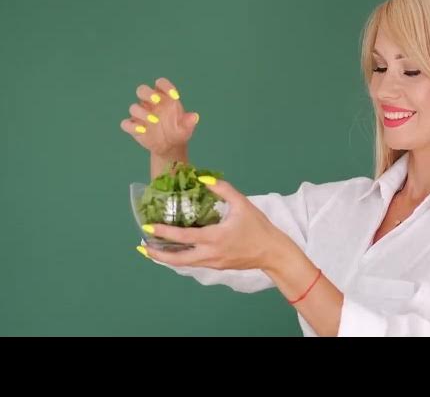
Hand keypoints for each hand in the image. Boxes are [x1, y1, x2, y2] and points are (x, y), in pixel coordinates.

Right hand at [120, 77, 198, 156]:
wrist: (171, 147)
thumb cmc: (178, 132)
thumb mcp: (186, 128)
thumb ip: (189, 122)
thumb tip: (194, 117)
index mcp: (163, 98)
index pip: (161, 84)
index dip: (166, 86)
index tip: (175, 96)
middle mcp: (150, 103)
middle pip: (142, 90)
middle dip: (148, 93)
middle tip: (156, 99)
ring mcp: (140, 114)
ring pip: (134, 107)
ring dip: (142, 112)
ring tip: (155, 120)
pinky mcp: (134, 126)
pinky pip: (126, 124)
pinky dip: (131, 126)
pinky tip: (142, 130)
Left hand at [141, 177, 293, 270]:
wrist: (273, 252)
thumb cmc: (258, 227)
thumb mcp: (243, 204)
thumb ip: (223, 189)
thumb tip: (203, 178)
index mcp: (215, 237)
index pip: (184, 237)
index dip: (165, 232)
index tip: (148, 226)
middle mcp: (210, 254)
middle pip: (177, 259)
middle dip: (157, 253)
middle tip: (142, 245)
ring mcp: (212, 263)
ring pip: (183, 263)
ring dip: (166, 257)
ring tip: (152, 249)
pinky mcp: (216, 266)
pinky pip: (193, 263)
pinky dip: (180, 258)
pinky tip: (174, 251)